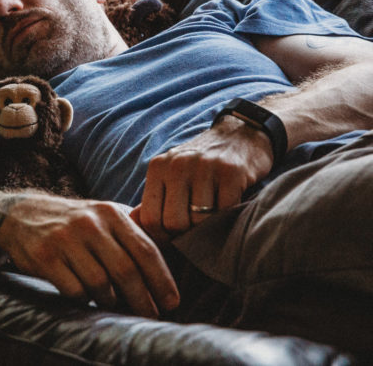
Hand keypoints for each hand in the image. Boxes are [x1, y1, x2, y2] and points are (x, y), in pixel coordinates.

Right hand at [0, 193, 178, 317]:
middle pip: (126, 270)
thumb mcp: (103, 213)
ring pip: (100, 284)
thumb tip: (174, 240)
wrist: (20, 214)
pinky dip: (85, 299)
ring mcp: (65, 239)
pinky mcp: (44, 256)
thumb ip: (133, 226)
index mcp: (109, 213)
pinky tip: (87, 296)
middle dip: (142, 299)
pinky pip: (74, 290)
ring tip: (114, 303)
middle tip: (150, 315)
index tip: (171, 302)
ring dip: (111, 300)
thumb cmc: (72, 220)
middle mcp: (89, 223)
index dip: (162, 280)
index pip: (145, 249)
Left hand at [137, 120, 272, 242]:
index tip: (174, 238)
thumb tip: (131, 223)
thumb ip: (153, 198)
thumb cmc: (202, 164)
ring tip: (213, 217)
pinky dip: (228, 216)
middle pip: (173, 222)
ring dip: (208, 226)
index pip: (150, 218)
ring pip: (200, 221)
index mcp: (158, 167)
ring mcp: (204, 167)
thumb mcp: (171, 174)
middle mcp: (177, 165)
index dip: (161, 236)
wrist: (241, 135)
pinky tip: (229, 207)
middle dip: (186, 234)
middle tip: (197, 229)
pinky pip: (225, 211)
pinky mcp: (231, 172)